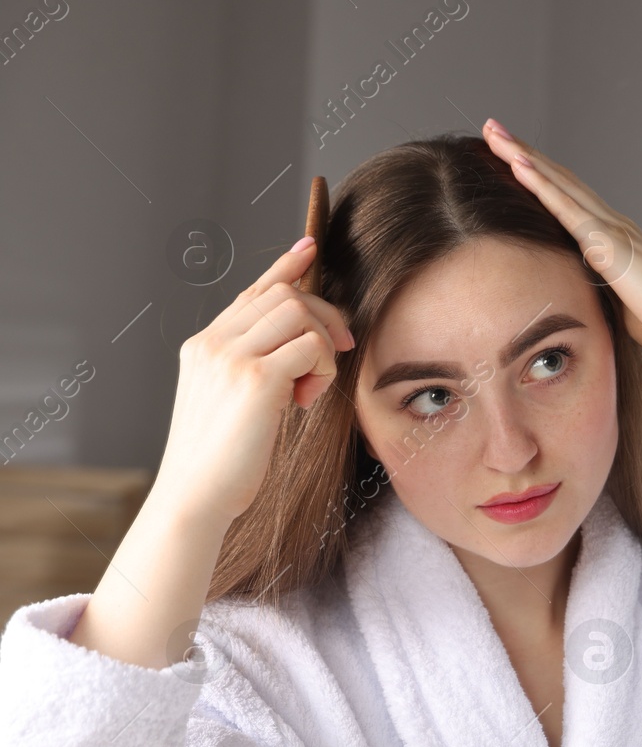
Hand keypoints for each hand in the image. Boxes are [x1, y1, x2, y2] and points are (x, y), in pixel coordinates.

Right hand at [153, 238, 355, 524]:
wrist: (196, 497)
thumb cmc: (223, 460)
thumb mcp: (233, 403)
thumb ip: (255, 367)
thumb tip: (303, 345)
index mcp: (203, 346)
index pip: (252, 291)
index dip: (285, 267)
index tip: (310, 248)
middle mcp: (212, 343)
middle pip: (285, 295)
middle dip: (325, 316)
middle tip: (342, 350)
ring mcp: (230, 357)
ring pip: (300, 313)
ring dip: (323, 347)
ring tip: (309, 389)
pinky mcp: (255, 378)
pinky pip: (312, 347)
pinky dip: (323, 370)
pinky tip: (305, 401)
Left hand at [480, 118, 641, 361]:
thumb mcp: (623, 302)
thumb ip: (603, 289)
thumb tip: (587, 295)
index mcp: (615, 237)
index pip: (569, 197)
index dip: (539, 174)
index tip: (509, 155)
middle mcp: (612, 223)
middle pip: (560, 179)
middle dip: (523, 152)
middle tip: (492, 128)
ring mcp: (611, 229)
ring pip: (559, 183)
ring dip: (523, 156)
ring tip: (494, 133)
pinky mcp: (609, 244)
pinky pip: (567, 209)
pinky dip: (541, 185)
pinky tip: (518, 164)